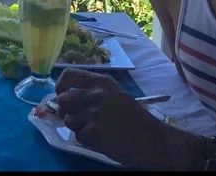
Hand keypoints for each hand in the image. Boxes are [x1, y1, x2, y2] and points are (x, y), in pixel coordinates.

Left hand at [54, 68, 170, 167]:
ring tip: (95, 130)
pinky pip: (79, 136)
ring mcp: (95, 113)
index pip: (69, 75)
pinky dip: (87, 140)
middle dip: (66, 112)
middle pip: (64, 100)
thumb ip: (93, 94)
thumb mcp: (116, 96)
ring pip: (69, 120)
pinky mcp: (95, 132)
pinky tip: (102, 139)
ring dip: (78, 127)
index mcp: (102, 82)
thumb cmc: (136, 119)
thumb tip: (65, 98)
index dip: (60, 85)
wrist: (155, 140)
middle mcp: (96, 94)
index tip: (60, 94)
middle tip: (76, 119)